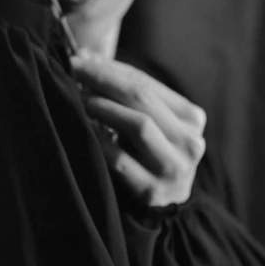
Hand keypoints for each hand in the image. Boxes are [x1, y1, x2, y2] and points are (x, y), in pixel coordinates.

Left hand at [70, 52, 205, 207]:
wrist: (158, 210)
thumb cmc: (145, 155)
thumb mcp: (145, 121)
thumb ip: (123, 91)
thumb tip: (83, 55)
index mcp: (192, 118)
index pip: (147, 83)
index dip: (110, 68)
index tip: (79, 57)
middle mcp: (191, 142)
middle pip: (142, 99)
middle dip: (103, 80)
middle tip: (72, 70)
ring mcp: (176, 169)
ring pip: (139, 125)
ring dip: (104, 107)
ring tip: (78, 98)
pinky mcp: (155, 192)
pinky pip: (122, 160)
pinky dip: (99, 141)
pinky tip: (82, 129)